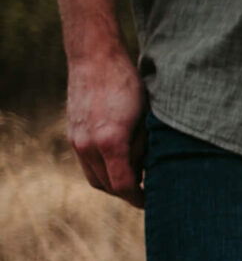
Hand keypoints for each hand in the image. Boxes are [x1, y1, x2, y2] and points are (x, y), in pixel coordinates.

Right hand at [66, 41, 147, 207]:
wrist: (95, 58)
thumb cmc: (129, 84)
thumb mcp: (147, 117)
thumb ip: (146, 147)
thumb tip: (149, 172)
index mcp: (110, 142)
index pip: (124, 185)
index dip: (138, 198)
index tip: (151, 202)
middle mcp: (87, 145)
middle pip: (107, 186)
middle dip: (127, 193)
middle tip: (146, 192)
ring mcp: (76, 139)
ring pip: (94, 177)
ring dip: (112, 183)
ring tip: (134, 178)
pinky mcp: (72, 133)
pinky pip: (86, 163)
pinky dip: (101, 169)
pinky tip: (118, 162)